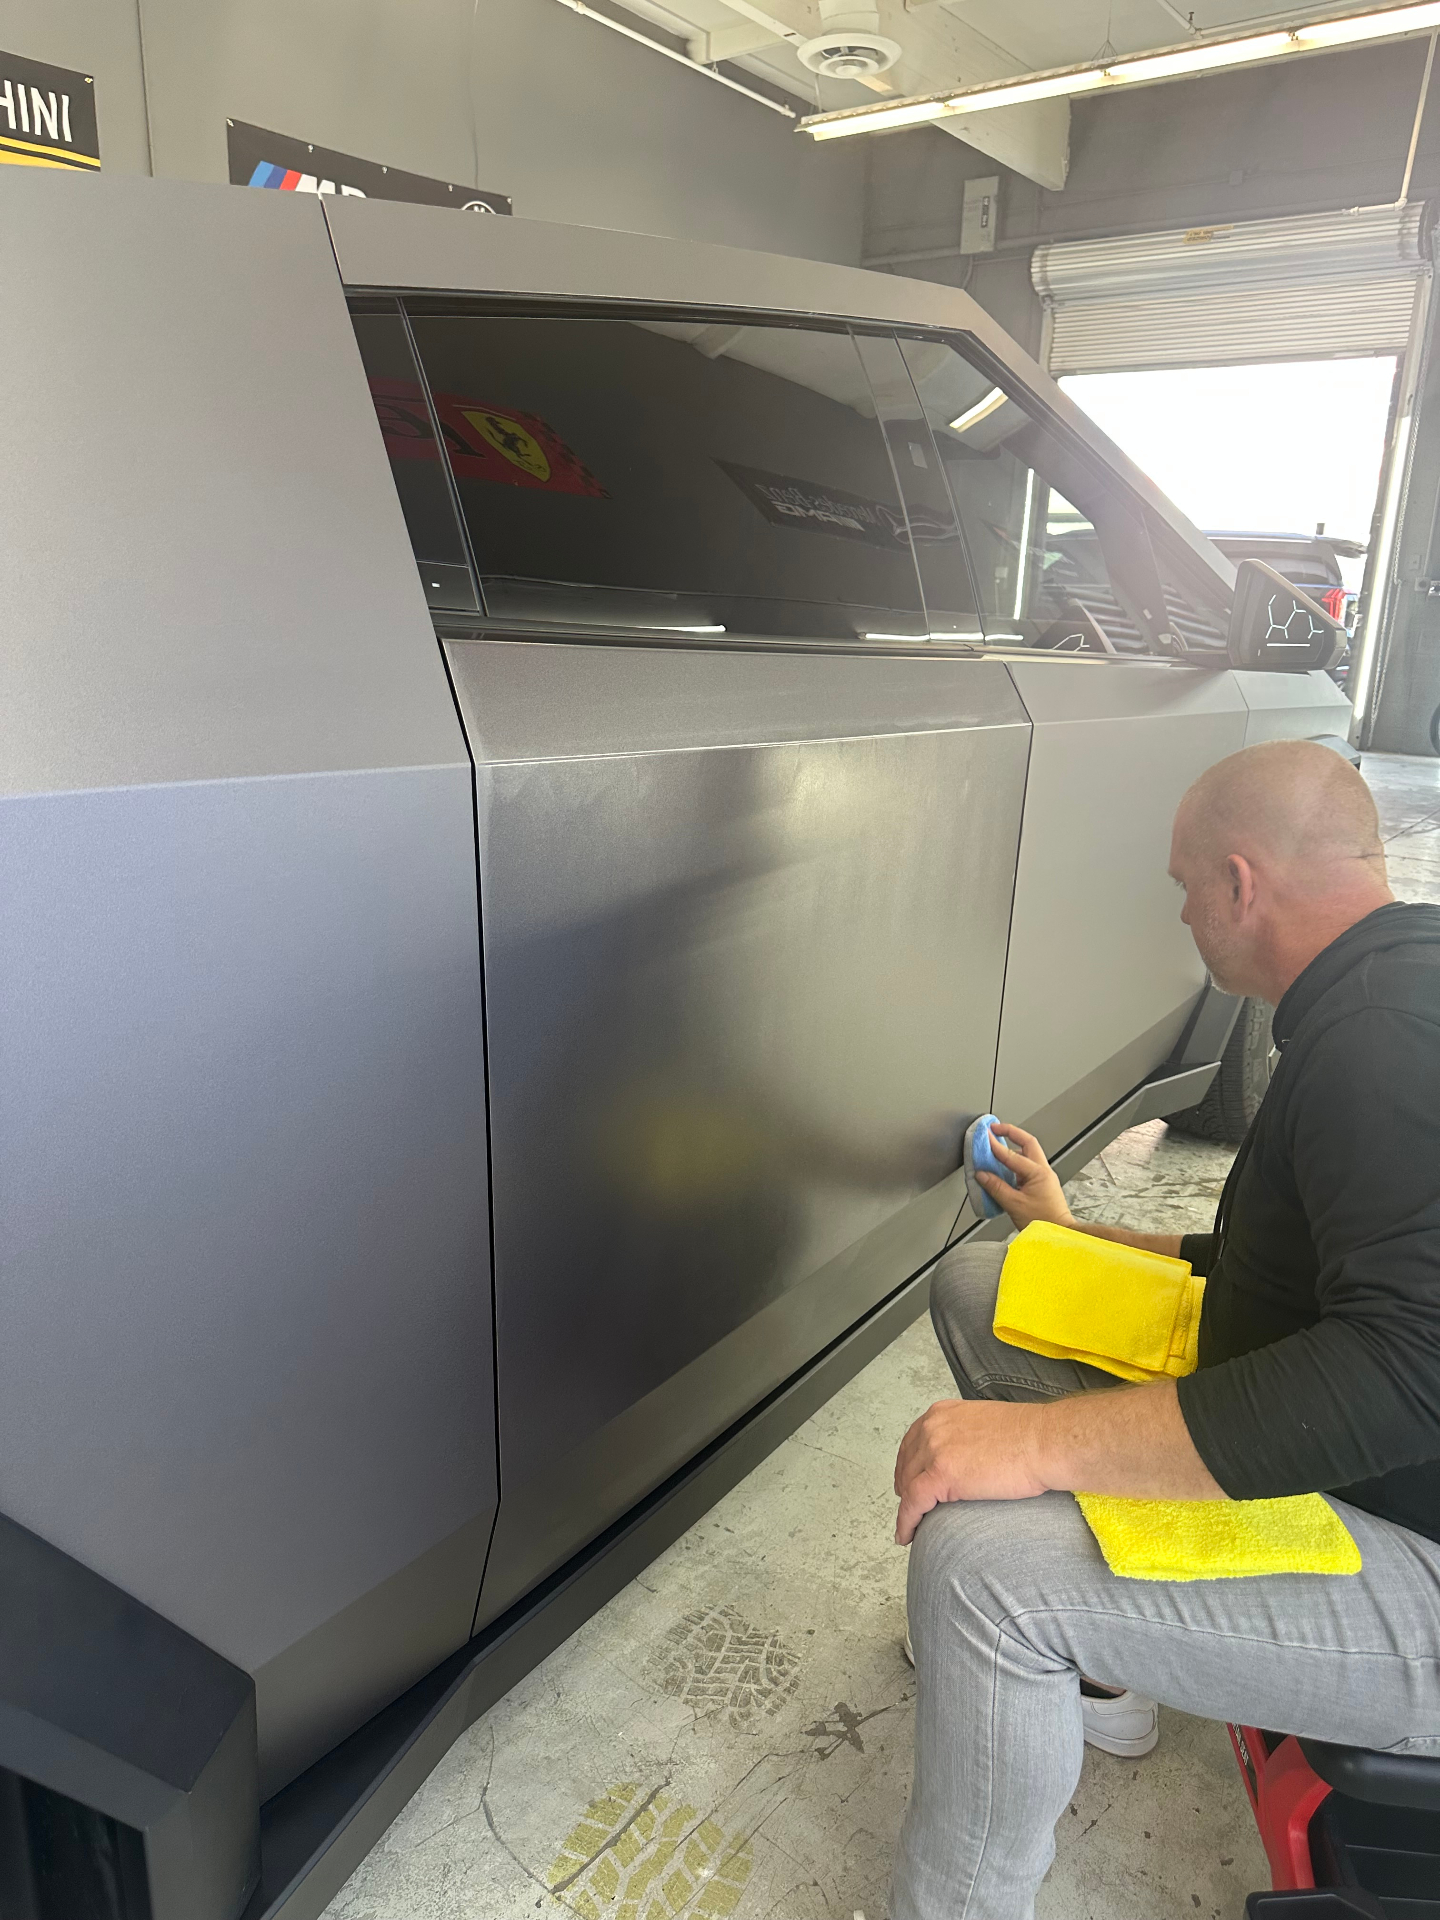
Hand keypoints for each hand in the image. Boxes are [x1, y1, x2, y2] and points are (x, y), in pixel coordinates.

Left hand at [893, 1399, 1048, 1543]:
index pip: (913, 1441)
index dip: (908, 1465)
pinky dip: (906, 1523)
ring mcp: (935, 1450)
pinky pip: (913, 1504)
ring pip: (907, 1485)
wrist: (1044, 1442)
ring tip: (909, 1526)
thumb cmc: (1029, 1437)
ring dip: (906, 1508)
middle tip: (909, 1507)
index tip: (908, 1481)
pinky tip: (906, 1536)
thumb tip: (966, 1456)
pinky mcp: (941, 1475)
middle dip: (905, 1486)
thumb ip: (967, 1435)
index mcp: (943, 1413)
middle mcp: (933, 1427)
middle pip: (906, 1463)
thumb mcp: (986, 1424)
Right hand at [977, 1122, 1073, 1230]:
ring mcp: (1043, 1176)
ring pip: (1028, 1153)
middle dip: (1011, 1133)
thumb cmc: (1043, 1221)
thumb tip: (982, 1175)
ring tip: (997, 1143)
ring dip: (1013, 1146)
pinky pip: (1026, 1166)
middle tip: (995, 1129)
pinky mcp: (1041, 1183)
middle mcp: (1043, 1171)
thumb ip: (996, 1188)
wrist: (1060, 1232)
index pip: (1012, 1155)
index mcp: (1038, 1173)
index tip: (984, 1138)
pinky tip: (1003, 1166)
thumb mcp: (1015, 1205)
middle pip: (1028, 1143)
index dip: (996, 1146)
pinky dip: (1014, 1161)